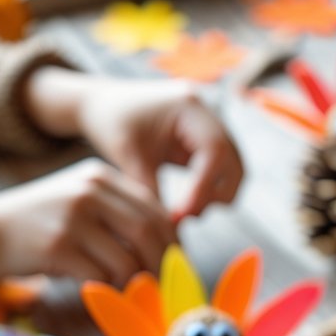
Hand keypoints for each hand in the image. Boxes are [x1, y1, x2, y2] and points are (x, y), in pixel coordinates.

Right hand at [0, 158, 173, 282]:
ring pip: (128, 259)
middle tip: (161, 286)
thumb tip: (168, 243)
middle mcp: (89, 191)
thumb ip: (118, 212)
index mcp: (99, 176)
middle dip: (161, 264)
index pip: (154, 208)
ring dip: (135, 283)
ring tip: (130, 292)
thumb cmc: (41, 224)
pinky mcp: (59, 246)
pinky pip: (102, 276)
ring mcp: (73, 217)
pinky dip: (109, 290)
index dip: (171, 241)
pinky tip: (101, 291)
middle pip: (148, 232)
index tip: (174, 263)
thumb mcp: (79, 201)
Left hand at [24, 68, 243, 218]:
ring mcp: (212, 129)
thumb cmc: (110, 123)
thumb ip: (151, 191)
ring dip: (214, 197)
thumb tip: (167, 230)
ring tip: (183, 213)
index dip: (204, 186)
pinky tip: (185, 205)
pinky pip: (221, 173)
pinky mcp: (206, 144)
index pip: (215, 150)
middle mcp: (209, 114)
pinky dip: (208, 192)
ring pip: (233, 172)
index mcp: (190, 106)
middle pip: (233, 163)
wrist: (101, 105)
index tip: (184, 214)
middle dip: (214, 196)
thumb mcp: (129, 157)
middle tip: (184, 217)